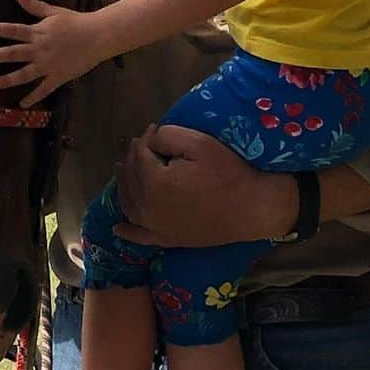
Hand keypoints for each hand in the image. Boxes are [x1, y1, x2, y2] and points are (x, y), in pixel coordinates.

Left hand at [0, 0, 107, 106]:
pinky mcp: (58, 76)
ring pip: (24, 74)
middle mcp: (38, 49)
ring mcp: (47, 65)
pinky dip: (33, 97)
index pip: (12, 30)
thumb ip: (35, 7)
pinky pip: (43, 89)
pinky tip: (22, 104)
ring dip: (8, 79)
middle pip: (12, 53)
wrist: (97, 36)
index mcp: (37, 32)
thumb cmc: (76, 21)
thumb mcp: (54, 12)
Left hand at [114, 124, 297, 246]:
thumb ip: (165, 136)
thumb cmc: (228, 173)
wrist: (253, 209)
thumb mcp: (198, 143)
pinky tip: (117, 230)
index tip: (156, 129)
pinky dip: (127, 232)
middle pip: (130, 177)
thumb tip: (149, 140)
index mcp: (152, 183)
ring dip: (124, 185)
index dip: (146, 138)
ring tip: (123, 170)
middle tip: (145, 144)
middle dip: (134, 158)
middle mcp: (147, 208)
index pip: (139, 154)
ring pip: (129, 203)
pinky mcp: (168, 239)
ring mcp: (156, 227)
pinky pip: (140, 237)